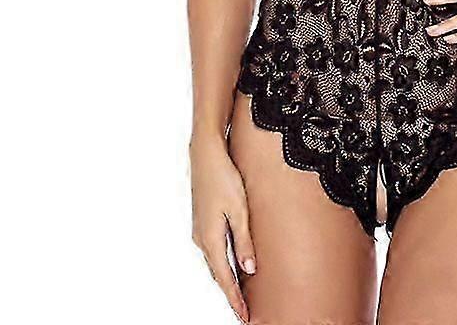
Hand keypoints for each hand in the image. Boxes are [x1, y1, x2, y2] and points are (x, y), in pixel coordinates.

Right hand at [190, 137, 255, 322]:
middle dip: (231, 294)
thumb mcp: (240, 209)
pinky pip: (214, 249)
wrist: (206, 154)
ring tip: (241, 294)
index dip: (235, 299)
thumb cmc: (224, 177)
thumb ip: (244, 240)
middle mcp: (202, 238)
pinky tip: (232, 263)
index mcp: (211, 239)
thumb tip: (249, 270)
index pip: (225, 278)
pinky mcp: (203, 221)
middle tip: (245, 312)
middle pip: (218, 274)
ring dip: (227, 279)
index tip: (245, 316)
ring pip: (215, 262)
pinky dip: (223, 263)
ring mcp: (201, 230)